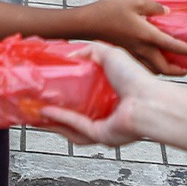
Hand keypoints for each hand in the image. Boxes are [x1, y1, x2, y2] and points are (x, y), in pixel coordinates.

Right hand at [39, 41, 167, 145]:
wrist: (149, 101)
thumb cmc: (137, 79)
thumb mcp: (111, 54)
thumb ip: (92, 50)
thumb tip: (72, 54)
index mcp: (112, 94)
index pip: (86, 94)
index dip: (68, 90)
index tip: (51, 85)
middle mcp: (108, 112)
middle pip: (76, 113)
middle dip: (56, 109)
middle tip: (39, 101)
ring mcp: (105, 125)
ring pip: (72, 126)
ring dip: (54, 119)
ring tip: (37, 110)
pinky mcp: (101, 135)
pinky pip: (77, 128)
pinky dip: (61, 120)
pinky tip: (46, 112)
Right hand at [81, 0, 186, 75]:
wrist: (87, 23)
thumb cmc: (109, 10)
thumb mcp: (135, 0)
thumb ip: (155, 6)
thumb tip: (167, 12)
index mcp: (147, 35)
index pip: (174, 47)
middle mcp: (142, 49)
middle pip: (165, 68)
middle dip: (179, 70)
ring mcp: (133, 54)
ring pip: (154, 70)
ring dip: (167, 70)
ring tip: (176, 65)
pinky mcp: (126, 55)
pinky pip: (144, 66)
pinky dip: (153, 67)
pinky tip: (156, 60)